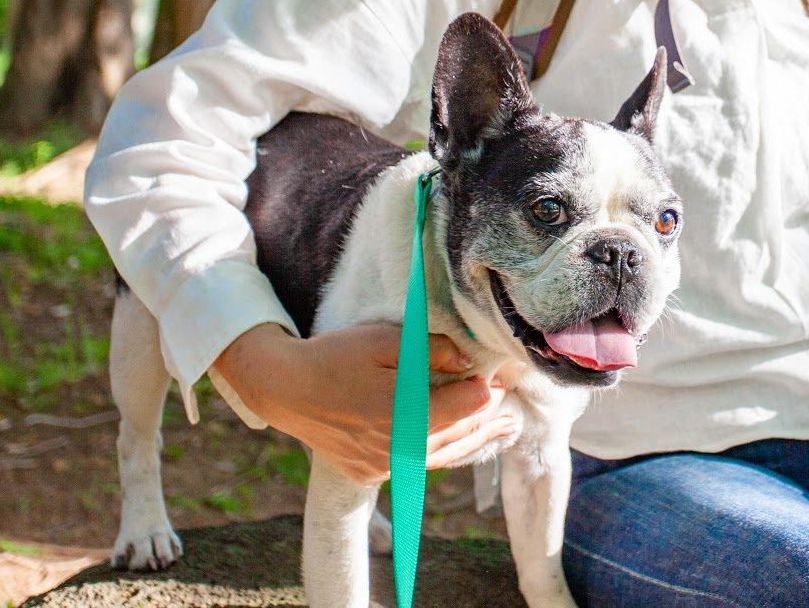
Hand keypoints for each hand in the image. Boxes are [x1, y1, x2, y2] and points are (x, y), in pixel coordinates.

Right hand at [212, 322, 515, 483]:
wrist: (285, 389)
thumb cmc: (336, 356)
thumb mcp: (386, 341)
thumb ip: (431, 352)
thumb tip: (468, 364)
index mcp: (405, 416)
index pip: (466, 405)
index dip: (488, 387)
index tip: (504, 373)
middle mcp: (399, 450)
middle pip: (459, 434)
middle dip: (489, 416)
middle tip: (515, 402)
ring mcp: (384, 467)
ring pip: (443, 456)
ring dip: (476, 441)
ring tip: (504, 430)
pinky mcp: (371, 475)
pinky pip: (419, 465)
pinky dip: (446, 453)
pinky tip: (461, 444)